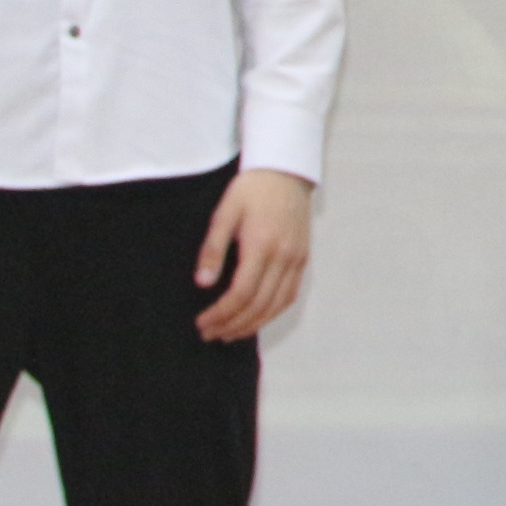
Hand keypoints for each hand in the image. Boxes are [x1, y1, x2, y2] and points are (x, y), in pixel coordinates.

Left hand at [193, 170, 312, 340]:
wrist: (286, 171)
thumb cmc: (251, 190)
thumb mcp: (224, 213)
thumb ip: (213, 249)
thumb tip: (203, 284)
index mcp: (261, 245)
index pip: (242, 293)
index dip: (221, 313)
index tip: (203, 323)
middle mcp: (283, 257)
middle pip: (259, 305)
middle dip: (233, 324)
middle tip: (211, 334)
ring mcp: (297, 259)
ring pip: (277, 305)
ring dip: (253, 324)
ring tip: (230, 333)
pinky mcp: (303, 259)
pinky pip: (290, 295)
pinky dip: (273, 313)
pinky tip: (256, 318)